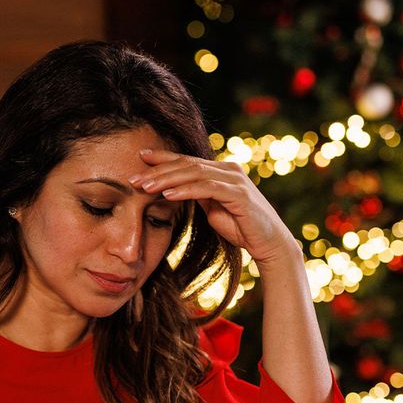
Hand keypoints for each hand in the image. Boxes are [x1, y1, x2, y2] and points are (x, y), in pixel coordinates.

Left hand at [129, 150, 296, 265]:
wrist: (270, 244)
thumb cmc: (242, 229)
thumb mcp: (214, 209)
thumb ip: (199, 195)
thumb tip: (175, 190)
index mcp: (222, 171)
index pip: (187, 160)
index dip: (163, 158)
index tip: (139, 158)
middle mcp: (229, 170)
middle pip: (187, 164)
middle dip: (158, 170)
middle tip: (133, 177)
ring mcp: (235, 180)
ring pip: (194, 173)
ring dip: (166, 179)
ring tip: (144, 187)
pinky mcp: (239, 194)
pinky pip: (207, 188)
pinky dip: (186, 190)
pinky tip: (168, 195)